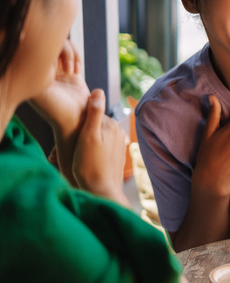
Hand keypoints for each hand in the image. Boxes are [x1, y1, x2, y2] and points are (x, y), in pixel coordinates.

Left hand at [29, 39, 90, 137]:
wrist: (75, 119)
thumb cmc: (55, 109)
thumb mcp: (40, 90)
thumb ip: (36, 71)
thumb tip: (39, 51)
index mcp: (31, 71)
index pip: (35, 47)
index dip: (47, 52)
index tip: (53, 67)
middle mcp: (43, 68)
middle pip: (50, 43)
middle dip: (62, 51)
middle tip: (65, 67)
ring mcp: (57, 68)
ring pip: (63, 46)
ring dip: (71, 54)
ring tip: (72, 70)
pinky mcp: (71, 70)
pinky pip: (74, 53)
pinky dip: (77, 58)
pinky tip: (77, 70)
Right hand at [72, 89, 129, 204]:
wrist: (102, 192)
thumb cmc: (90, 165)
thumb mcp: (88, 136)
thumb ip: (93, 113)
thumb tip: (98, 90)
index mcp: (111, 125)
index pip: (87, 117)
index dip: (72, 127)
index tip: (62, 139)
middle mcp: (118, 133)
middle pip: (90, 129)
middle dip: (74, 139)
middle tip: (59, 155)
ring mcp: (118, 145)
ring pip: (92, 140)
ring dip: (78, 148)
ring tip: (69, 161)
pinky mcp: (115, 156)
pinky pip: (97, 151)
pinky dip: (87, 155)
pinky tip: (80, 165)